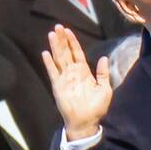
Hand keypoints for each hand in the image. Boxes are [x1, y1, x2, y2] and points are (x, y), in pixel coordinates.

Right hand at [42, 25, 111, 140]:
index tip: (68, 31)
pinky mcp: (58, 86)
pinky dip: (49, 63)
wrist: (86, 122)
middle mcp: (73, 73)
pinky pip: (53, 72)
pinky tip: (45, 53)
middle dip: (62, 40)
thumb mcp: (105, 88)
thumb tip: (104, 57)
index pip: (77, 53)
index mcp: (84, 72)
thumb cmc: (96, 107)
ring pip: (59, 59)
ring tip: (52, 34)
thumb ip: (103, 73)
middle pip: (66, 52)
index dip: (73, 42)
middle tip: (58, 27)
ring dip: (55, 47)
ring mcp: (65, 78)